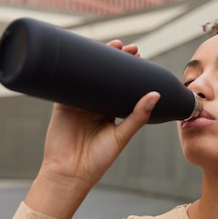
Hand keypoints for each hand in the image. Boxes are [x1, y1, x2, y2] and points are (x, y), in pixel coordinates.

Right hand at [25, 41, 159, 218]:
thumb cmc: (98, 160)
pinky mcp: (62, 103)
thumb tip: (155, 94)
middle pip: (107, 77)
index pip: (122, 86)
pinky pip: (66, 82)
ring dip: (98, 59)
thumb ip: (137, 116)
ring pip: (89, 76)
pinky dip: (72, 68)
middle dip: (117, 60)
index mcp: (111, 112)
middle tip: (129, 47)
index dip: (130, 71)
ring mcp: (78, 102)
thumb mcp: (121, 136)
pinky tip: (80, 53)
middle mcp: (95, 105)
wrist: (70, 173)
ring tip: (113, 45)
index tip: (140, 56)